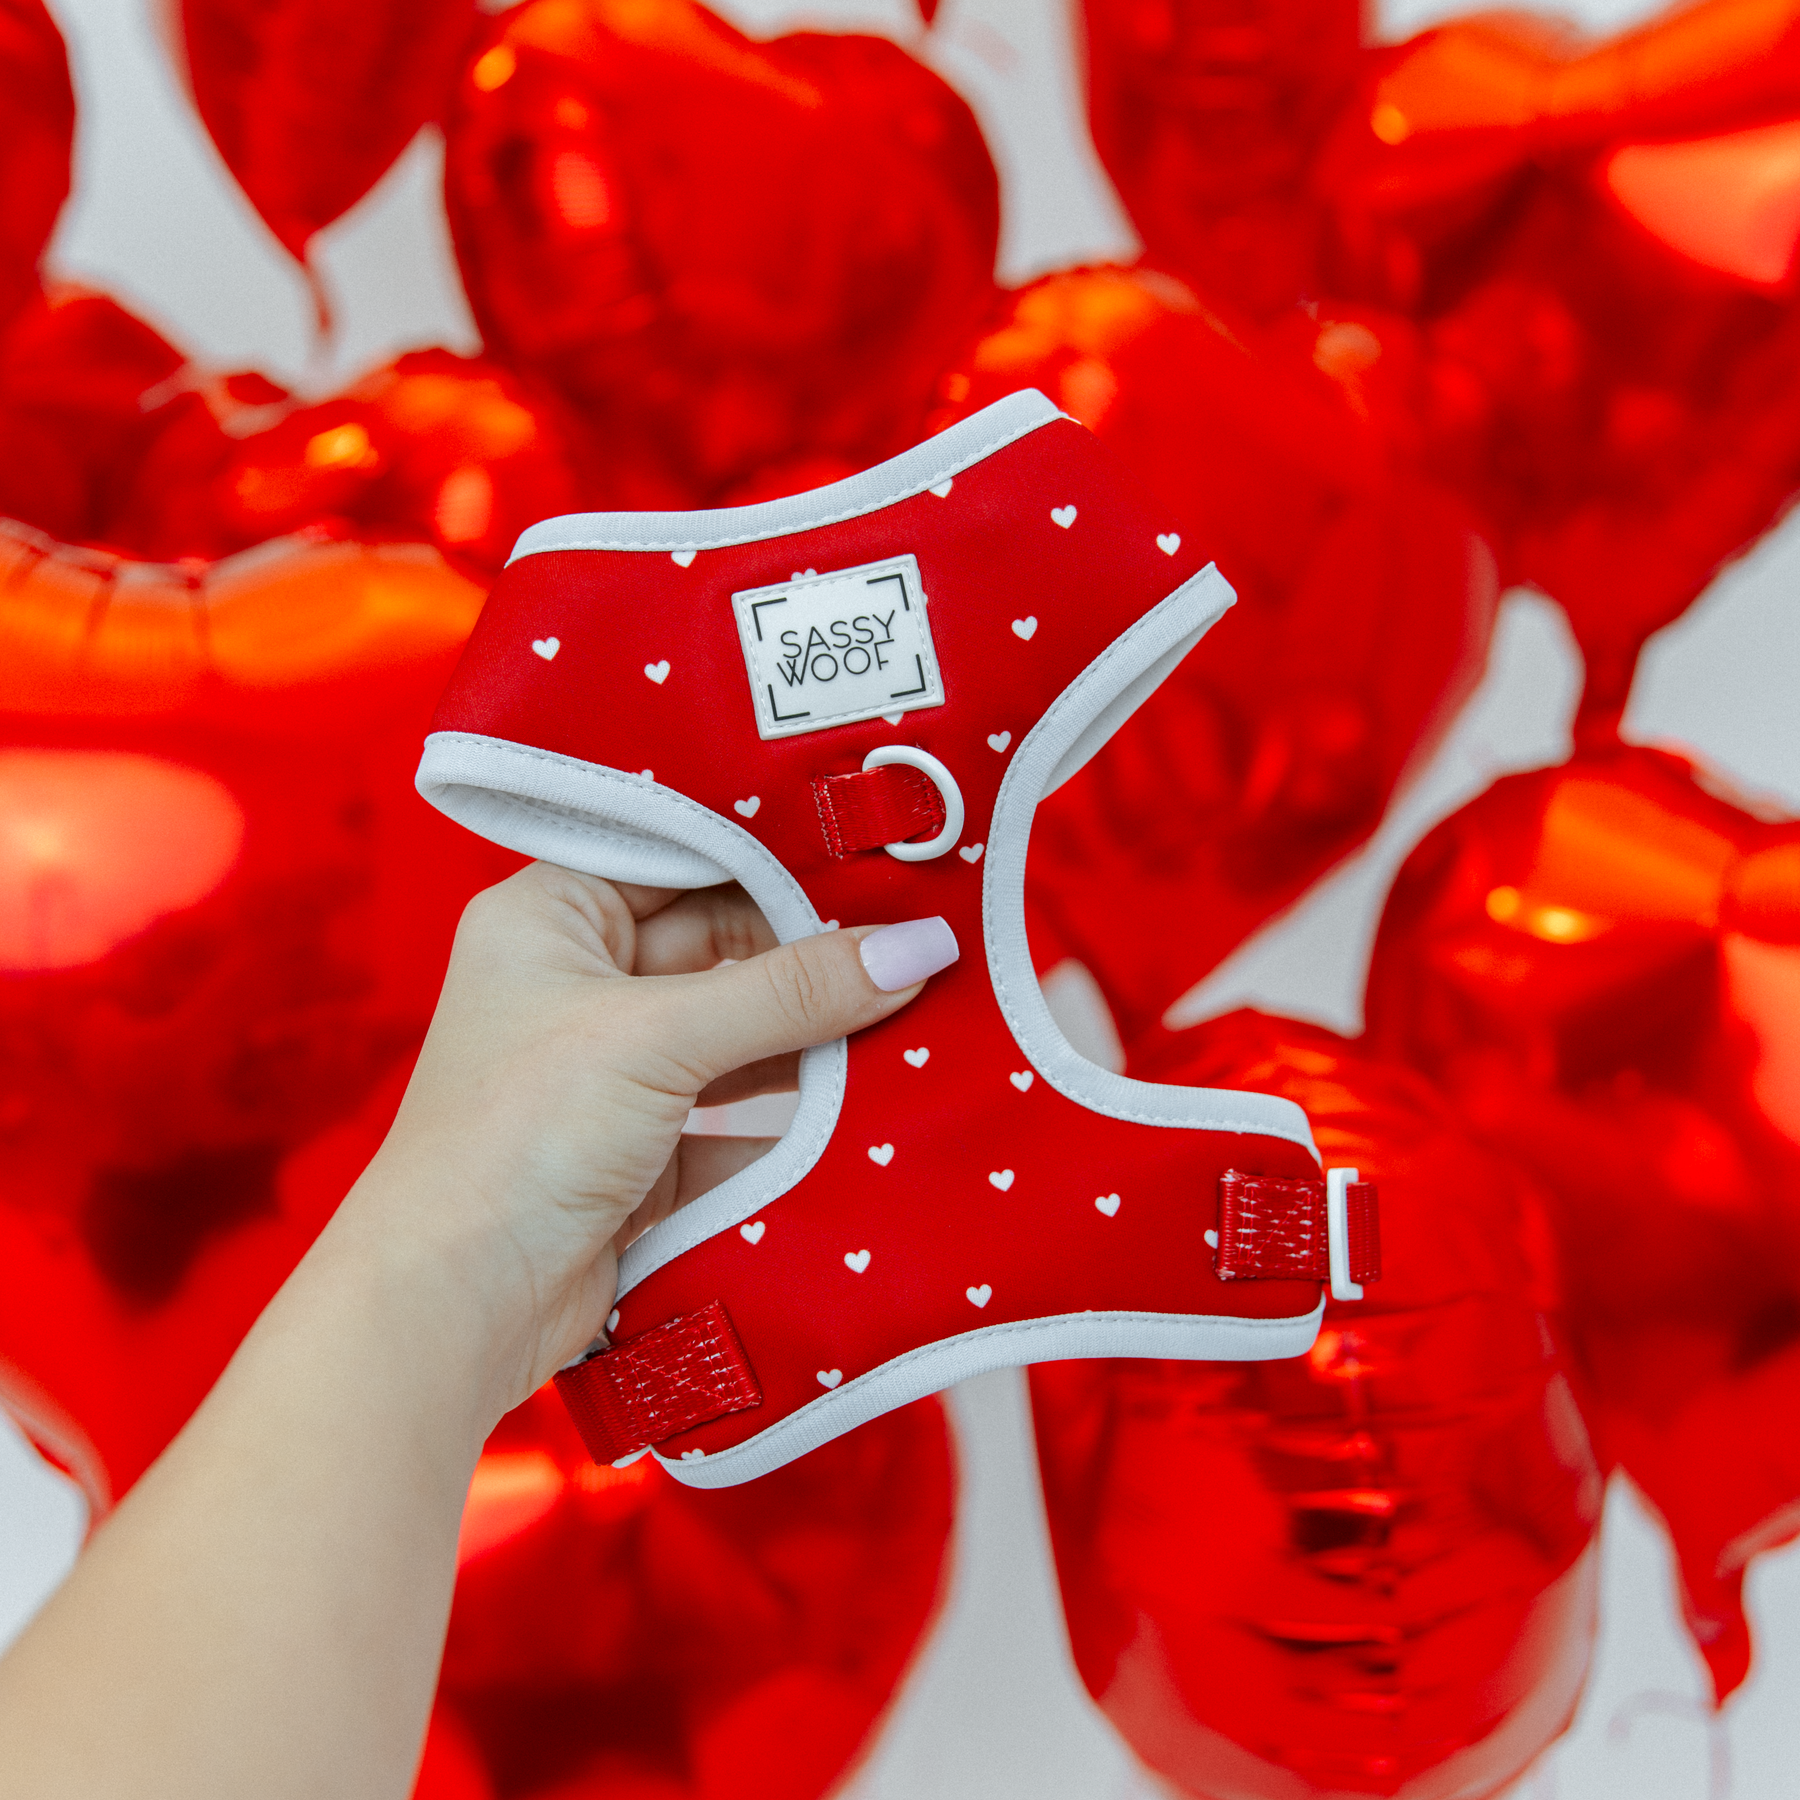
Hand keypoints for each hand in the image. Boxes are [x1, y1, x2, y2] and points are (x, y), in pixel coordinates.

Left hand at [332, 863, 956, 1425]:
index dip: (773, 853)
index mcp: (548, 917)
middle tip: (913, 942)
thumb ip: (791, 992)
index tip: (874, 850)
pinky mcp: (643, 1147)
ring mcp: (611, 1069)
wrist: (453, 1311)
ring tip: (912, 1012)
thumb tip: (917, 946)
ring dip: (811, 1031)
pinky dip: (794, 1107)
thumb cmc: (518, 1138)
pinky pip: (738, 1107)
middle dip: (809, 951)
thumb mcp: (660, 1040)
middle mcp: (575, 982)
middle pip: (719, 941)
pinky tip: (869, 1095)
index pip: (678, 852)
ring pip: (736, 1028)